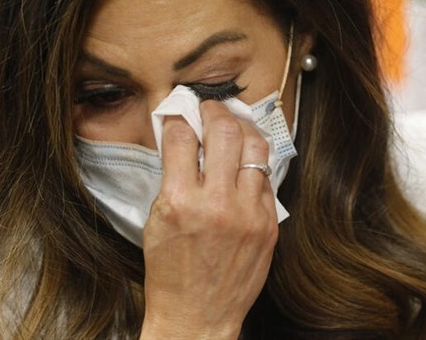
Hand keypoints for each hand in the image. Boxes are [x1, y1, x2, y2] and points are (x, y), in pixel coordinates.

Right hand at [140, 100, 277, 339]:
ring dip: (242, 130)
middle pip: (224, 131)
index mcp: (180, 202)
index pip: (181, 137)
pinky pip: (266, 178)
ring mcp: (249, 214)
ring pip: (255, 147)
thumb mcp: (156, 221)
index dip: (178, 117)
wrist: (198, 316)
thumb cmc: (170, 273)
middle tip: (209, 109)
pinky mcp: (269, 224)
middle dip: (214, 110)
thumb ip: (171, 177)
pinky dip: (253, 165)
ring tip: (233, 128)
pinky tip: (243, 165)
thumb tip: (183, 139)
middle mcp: (218, 204)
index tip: (179, 113)